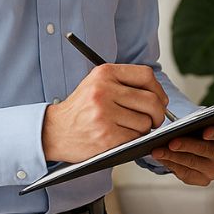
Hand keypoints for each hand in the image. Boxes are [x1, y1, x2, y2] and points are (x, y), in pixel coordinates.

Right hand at [42, 64, 167, 162]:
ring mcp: (104, 113)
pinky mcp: (106, 135)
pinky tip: (123, 137)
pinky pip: (135, 137)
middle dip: (158, 113)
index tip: (160, 100)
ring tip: (130, 128)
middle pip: (151, 100)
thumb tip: (159, 96)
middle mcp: (104, 90)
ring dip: (144, 129)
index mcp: (104, 73)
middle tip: (154, 120)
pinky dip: (134, 140)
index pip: (146, 75)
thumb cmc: (80, 110)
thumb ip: (124, 83)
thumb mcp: (97, 84)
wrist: (53, 131)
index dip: (158, 90)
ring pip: (145, 122)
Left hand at [151, 123, 213, 185]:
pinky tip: (162, 158)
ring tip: (158, 151)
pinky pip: (187, 174)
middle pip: (208, 151)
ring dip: (174, 157)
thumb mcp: (208, 118)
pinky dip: (172, 166)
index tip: (205, 132)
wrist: (204, 141)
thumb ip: (204, 119)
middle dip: (188, 146)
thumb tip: (198, 118)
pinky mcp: (205, 180)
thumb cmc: (205, 126)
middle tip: (171, 143)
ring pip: (194, 164)